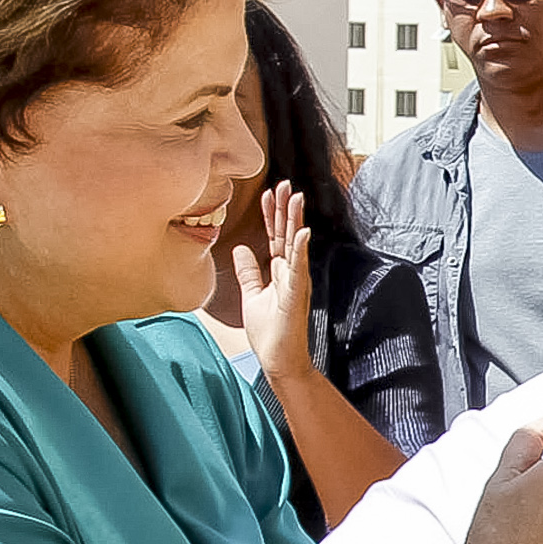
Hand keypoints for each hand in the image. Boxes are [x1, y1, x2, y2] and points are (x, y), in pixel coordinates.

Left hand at [231, 182, 315, 384]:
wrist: (279, 359)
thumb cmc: (269, 331)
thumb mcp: (252, 295)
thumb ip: (248, 271)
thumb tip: (240, 249)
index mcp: (280, 272)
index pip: (275, 236)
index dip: (271, 214)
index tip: (268, 192)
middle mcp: (291, 273)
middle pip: (286, 234)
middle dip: (285, 209)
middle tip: (285, 184)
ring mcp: (295, 283)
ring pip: (295, 246)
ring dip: (295, 221)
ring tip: (296, 198)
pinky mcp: (295, 296)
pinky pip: (298, 269)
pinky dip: (299, 250)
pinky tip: (301, 233)